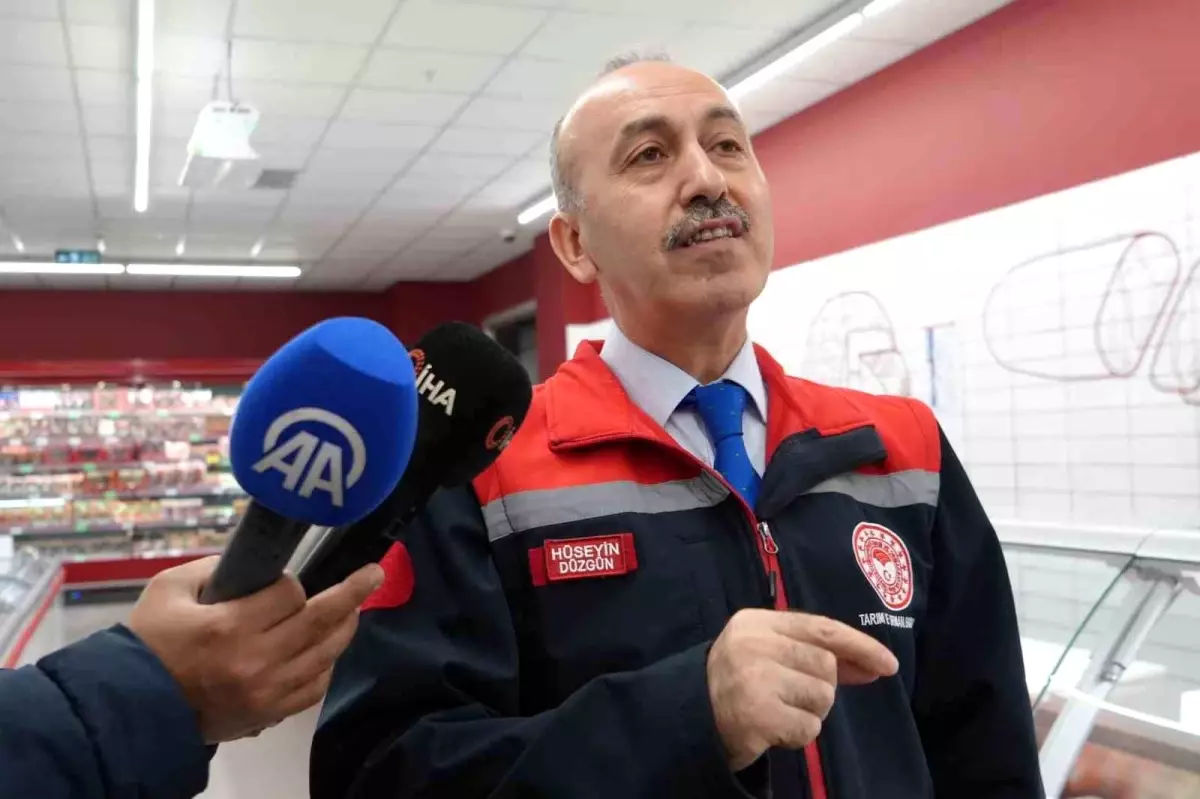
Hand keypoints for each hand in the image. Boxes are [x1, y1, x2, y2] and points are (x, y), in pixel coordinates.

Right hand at [128, 556, 383, 743]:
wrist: (132, 706)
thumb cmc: (149, 641)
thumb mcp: (169, 589)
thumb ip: (214, 568)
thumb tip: (257, 562)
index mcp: (229, 627)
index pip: (289, 595)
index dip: (291, 583)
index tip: (281, 582)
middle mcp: (255, 661)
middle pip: (320, 621)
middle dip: (353, 592)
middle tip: (374, 573)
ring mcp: (266, 692)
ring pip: (325, 655)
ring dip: (345, 628)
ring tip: (354, 608)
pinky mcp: (268, 714)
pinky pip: (314, 688)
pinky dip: (326, 665)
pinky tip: (327, 650)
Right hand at [706, 608, 898, 770]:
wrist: (691, 718)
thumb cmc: (737, 682)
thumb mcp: (768, 654)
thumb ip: (813, 653)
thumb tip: (873, 665)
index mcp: (755, 622)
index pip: (821, 628)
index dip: (859, 645)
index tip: (889, 665)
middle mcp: (754, 644)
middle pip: (826, 666)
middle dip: (820, 688)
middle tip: (790, 697)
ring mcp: (754, 678)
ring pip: (822, 698)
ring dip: (809, 713)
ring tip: (778, 712)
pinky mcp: (757, 714)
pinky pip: (809, 728)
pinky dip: (798, 735)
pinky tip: (774, 730)